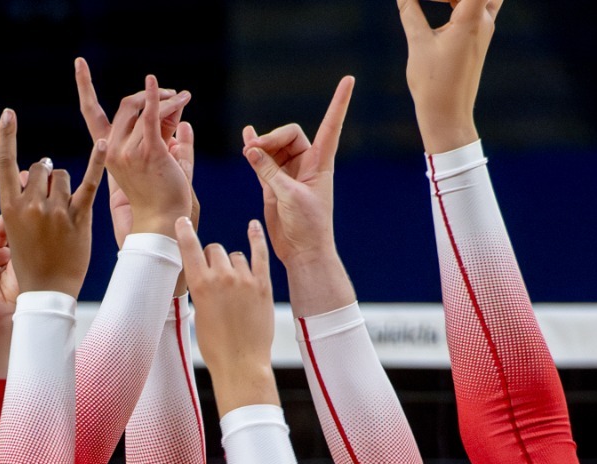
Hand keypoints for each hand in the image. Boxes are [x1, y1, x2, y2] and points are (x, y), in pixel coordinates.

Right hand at [0, 108, 107, 296]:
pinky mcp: (79, 218)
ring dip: (65, 185)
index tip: (8, 113)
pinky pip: (89, 183)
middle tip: (50, 200)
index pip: (6, 163)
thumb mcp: (17, 228)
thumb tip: (38, 170)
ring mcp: (56, 212)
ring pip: (62, 175)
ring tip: (64, 211)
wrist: (48, 292)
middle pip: (41, 168)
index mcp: (10, 207)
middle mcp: (31, 206)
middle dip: (46, 176)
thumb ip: (24, 197)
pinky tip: (104, 143)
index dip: (6, 136)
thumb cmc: (31, 260)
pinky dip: (97, 162)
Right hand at [75, 60, 195, 240]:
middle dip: (148, 94)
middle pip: (127, 106)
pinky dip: (156, 98)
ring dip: (168, 100)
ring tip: (183, 98)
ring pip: (145, 111)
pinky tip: (160, 85)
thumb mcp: (165, 158)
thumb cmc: (165, 197)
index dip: (85, 87)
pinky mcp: (149, 153)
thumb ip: (170, 132)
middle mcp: (113, 150)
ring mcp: (129, 152)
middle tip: (170, 94)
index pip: (92, 114)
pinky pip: (153, 117)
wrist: (163, 222)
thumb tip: (180, 109)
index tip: (79, 63)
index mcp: (109, 152)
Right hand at [176, 216, 277, 413]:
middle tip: (215, 276)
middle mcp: (223, 277)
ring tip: (234, 285)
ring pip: (236, 256)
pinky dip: (257, 238)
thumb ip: (202, 290)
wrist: (241, 364)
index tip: (182, 220)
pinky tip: (254, 227)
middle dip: (212, 258)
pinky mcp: (263, 285)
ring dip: (233, 263)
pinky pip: (260, 254)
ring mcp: (245, 280)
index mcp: (200, 285)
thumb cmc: (216, 346)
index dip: (185, 232)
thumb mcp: (199, 314)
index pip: (189, 248)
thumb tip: (205, 274)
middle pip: (215, 250)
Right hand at [240, 75, 353, 271]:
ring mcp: (289, 173)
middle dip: (271, 139)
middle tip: (255, 151)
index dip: (339, 102)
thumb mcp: (289, 196)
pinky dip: (255, 149)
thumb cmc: (307, 225)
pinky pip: (263, 162)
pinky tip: (247, 136)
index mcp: (321, 162)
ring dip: (260, 146)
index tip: (349, 79)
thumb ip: (269, 171)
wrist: (303, 251)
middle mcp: (307, 164)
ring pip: (273, 148)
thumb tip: (251, 148)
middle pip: (287, 135)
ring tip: (248, 151)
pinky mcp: (274, 185)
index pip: (331, 124)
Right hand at [399, 0, 500, 152]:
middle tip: (422, 2)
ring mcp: (483, 30)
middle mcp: (484, 22)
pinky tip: (433, 4)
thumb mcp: (418, 43)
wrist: (448, 116)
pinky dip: (456, 2)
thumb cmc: (433, 84)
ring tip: (424, 2)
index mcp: (471, 20)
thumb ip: (409, 11)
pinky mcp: (477, 38)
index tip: (427, 0)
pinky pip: (473, 7)